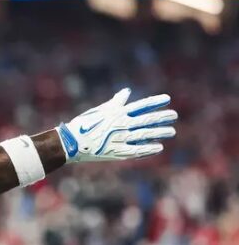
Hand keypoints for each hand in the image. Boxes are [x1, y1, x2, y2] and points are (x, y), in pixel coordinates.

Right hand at [56, 88, 176, 162]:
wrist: (70, 143)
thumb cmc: (84, 125)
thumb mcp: (100, 110)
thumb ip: (116, 102)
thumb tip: (126, 91)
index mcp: (117, 113)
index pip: (140, 105)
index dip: (155, 102)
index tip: (167, 99)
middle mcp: (121, 124)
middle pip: (147, 120)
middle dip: (162, 117)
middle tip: (174, 116)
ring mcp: (119, 138)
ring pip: (145, 134)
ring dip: (160, 132)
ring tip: (171, 131)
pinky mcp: (117, 152)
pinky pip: (136, 150)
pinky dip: (148, 149)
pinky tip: (159, 147)